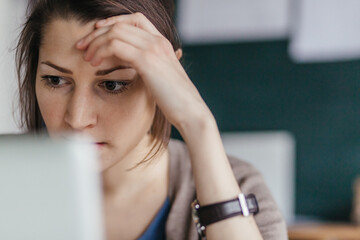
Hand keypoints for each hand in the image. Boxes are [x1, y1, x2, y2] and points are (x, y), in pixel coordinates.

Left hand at [76, 13, 212, 131]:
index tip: (97, 33)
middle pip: (121, 24)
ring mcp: (153, 48)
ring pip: (115, 32)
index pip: (135, 20)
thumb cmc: (176, 101)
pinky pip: (115, 46)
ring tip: (86, 56)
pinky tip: (94, 63)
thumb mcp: (160, 78)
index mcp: (163, 43)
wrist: (191, 112)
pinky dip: (101, 51)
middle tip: (82, 45)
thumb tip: (130, 67)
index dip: (113, 22)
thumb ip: (147, 67)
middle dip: (97, 32)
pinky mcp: (147, 60)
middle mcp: (158, 41)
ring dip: (96, 42)